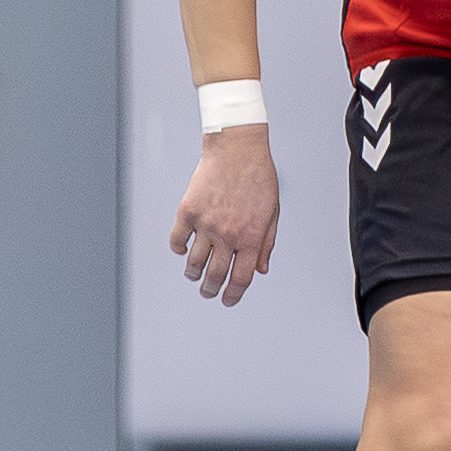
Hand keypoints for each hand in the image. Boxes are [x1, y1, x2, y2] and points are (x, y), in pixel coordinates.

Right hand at [170, 125, 279, 303]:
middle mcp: (228, 234)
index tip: (228, 300)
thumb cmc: (259, 178)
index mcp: (252, 237)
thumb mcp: (272, 212)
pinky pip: (177, 240)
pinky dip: (179, 249)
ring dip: (193, 274)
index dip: (234, 294)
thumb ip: (267, 243)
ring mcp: (206, 224)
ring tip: (195, 275)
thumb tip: (261, 269)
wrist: (237, 149)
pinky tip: (184, 249)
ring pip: (194, 262)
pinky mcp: (188, 211)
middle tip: (208, 293)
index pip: (242, 277)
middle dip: (211, 290)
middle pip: (215, 275)